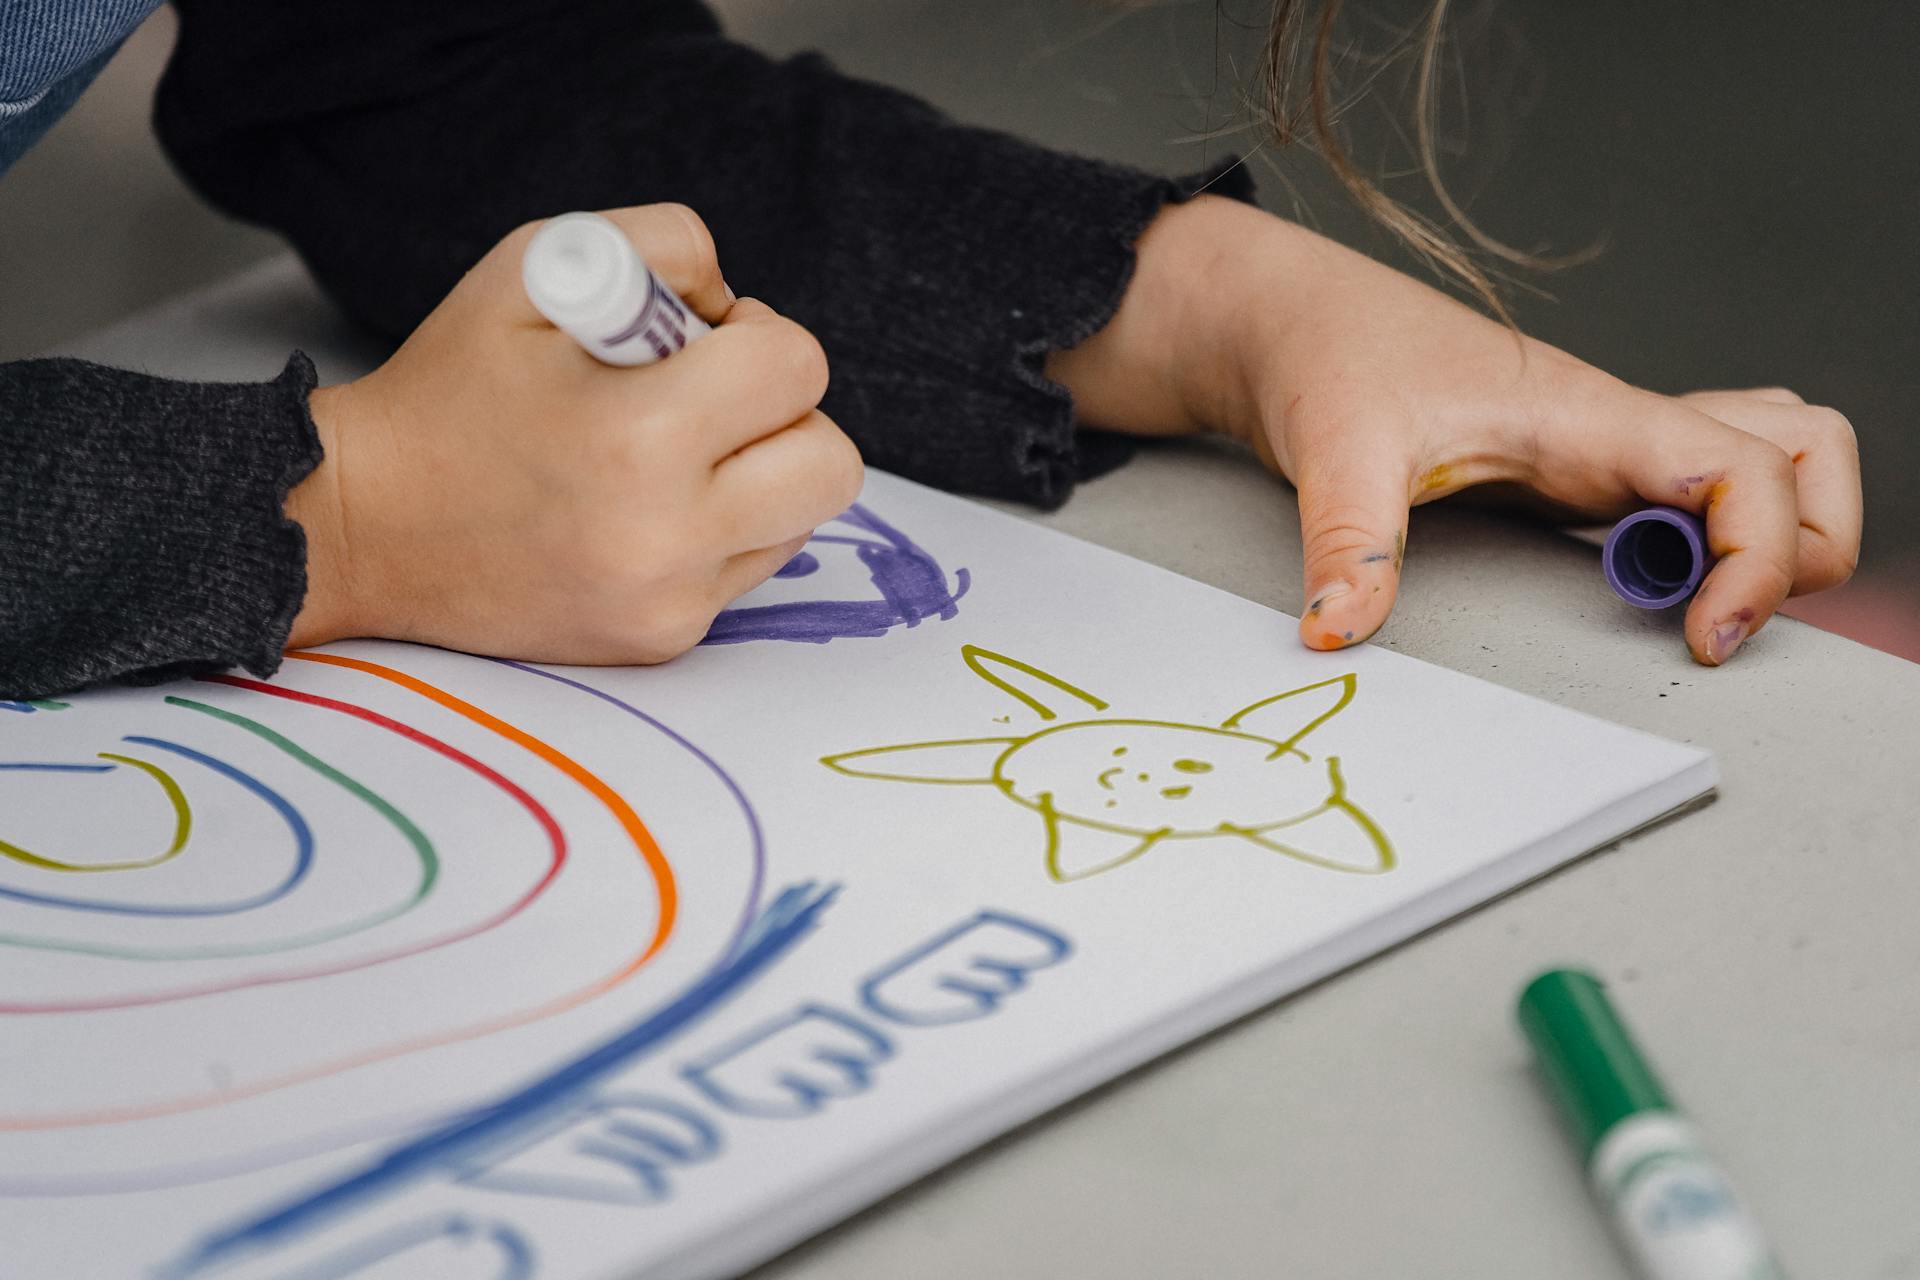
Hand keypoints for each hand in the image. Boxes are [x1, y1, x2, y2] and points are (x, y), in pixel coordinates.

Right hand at [286, 204, 862, 662]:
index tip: (705, 338)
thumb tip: (739, 307)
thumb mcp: (539, 268)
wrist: (362, 526)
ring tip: (674, 454)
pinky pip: (748, 569)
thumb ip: (665, 247)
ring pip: (800, 519)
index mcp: (639, 436)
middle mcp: (666, 535)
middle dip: (787, 414)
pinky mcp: (661, 641)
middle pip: (831, 463)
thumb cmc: (452, 389)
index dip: (761, 335)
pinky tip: (644, 509)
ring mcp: (668, 601)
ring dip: (762, 474)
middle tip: (714, 400)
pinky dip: (719, 529)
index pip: (796, 370)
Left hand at [1048, 196, 1861, 665]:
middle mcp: (1620, 426)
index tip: (1705, 635)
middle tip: (1707, 615)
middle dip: (1803, 545)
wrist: (1293, 322)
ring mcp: (1609, 445)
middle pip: (1805, 455)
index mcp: (1589, 417)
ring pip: (1772, 457)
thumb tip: (1339, 631)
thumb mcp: (1334, 451)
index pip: (1750, 471)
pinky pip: (1701, 488)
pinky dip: (1716, 534)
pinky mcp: (1582, 469)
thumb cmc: (1328, 359)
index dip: (1762, 559)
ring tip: (1685, 599)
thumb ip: (1347, 543)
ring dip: (1773, 532)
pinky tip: (1642, 582)